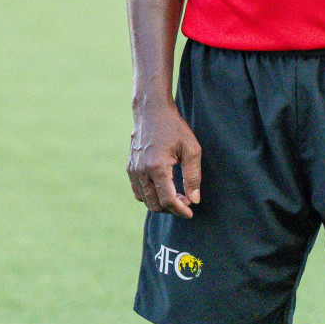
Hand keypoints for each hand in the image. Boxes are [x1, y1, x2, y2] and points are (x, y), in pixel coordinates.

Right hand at [128, 100, 201, 217]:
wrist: (151, 111)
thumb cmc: (174, 128)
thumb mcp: (191, 150)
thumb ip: (193, 176)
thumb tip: (194, 200)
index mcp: (157, 167)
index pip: (167, 200)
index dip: (180, 210)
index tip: (191, 212)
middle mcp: (141, 170)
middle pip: (154, 204)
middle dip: (171, 209)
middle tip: (186, 201)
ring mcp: (133, 169)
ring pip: (144, 199)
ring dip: (160, 203)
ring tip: (176, 195)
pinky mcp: (130, 166)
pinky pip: (137, 190)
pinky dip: (150, 195)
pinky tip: (163, 187)